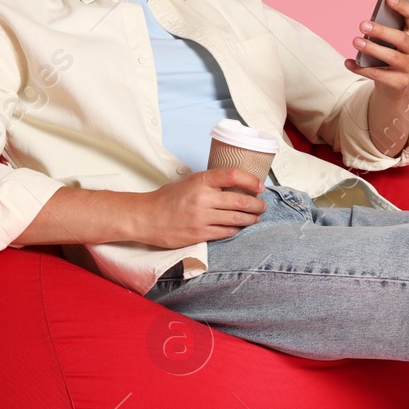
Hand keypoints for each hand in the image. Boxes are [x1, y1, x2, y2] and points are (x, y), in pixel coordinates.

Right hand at [130, 168, 265, 247]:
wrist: (146, 217)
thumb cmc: (167, 199)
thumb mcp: (189, 182)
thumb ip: (210, 183)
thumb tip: (234, 185)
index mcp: (201, 180)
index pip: (233, 175)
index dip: (251, 180)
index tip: (260, 186)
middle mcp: (203, 198)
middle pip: (241, 200)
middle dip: (257, 204)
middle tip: (262, 206)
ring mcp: (202, 217)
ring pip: (237, 218)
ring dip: (251, 219)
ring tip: (256, 217)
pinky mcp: (199, 234)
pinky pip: (226, 232)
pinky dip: (236, 230)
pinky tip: (240, 227)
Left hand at [346, 0, 408, 93]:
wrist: (394, 84)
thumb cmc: (391, 52)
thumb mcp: (390, 39)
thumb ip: (385, 28)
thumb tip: (367, 23)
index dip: (403, 6)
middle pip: (401, 38)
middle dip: (381, 31)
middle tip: (362, 25)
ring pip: (392, 57)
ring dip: (372, 49)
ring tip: (356, 41)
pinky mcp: (400, 82)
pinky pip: (379, 75)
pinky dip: (361, 68)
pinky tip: (349, 62)